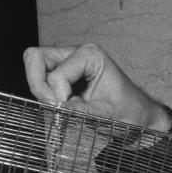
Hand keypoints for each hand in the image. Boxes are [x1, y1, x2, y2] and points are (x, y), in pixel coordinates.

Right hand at [22, 43, 171, 131]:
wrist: (138, 118)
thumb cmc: (129, 112)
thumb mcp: (108, 114)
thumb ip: (82, 111)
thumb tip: (59, 109)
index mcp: (91, 56)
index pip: (57, 74)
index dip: (58, 95)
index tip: (68, 110)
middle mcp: (76, 54)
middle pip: (35, 58)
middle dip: (38, 85)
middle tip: (53, 106)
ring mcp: (67, 63)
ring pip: (34, 67)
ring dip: (41, 90)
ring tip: (61, 108)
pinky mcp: (62, 76)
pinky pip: (40, 81)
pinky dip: (45, 95)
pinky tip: (64, 106)